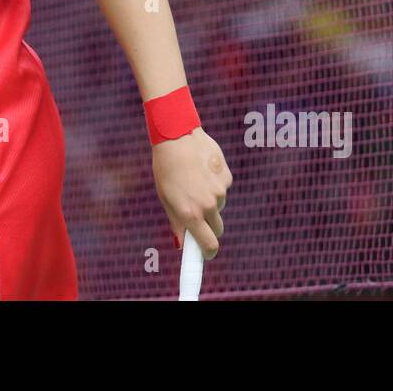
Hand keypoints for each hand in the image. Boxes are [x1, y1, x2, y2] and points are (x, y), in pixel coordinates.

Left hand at [151, 127, 231, 259]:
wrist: (177, 136)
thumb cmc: (166, 168)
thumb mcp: (165, 197)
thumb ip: (176, 221)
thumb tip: (180, 244)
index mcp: (190, 213)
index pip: (209, 245)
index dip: (208, 253)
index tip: (206, 256)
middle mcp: (208, 205)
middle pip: (217, 229)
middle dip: (209, 227)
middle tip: (197, 216)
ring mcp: (220, 191)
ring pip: (218, 206)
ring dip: (209, 201)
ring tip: (192, 181)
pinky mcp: (226, 177)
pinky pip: (222, 188)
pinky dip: (214, 184)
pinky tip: (202, 170)